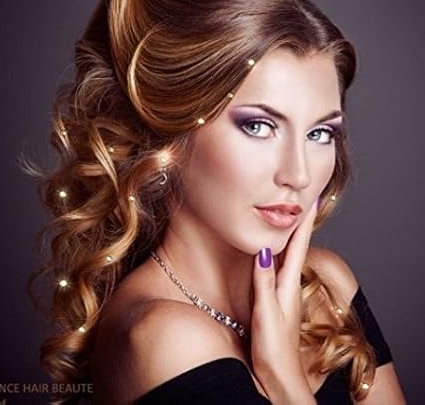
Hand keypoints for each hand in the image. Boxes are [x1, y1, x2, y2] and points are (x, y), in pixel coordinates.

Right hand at [250, 200, 317, 403]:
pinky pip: (277, 270)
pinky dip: (276, 255)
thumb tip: (263, 250)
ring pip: (286, 258)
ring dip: (288, 237)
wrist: (279, 373)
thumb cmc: (274, 346)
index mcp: (289, 284)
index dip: (303, 223)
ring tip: (288, 219)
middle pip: (295, 248)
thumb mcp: (267, 311)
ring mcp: (283, 292)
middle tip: (299, 203)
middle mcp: (289, 284)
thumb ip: (264, 281)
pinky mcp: (275, 300)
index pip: (298, 246)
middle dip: (297, 224)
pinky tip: (271, 253)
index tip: (310, 201)